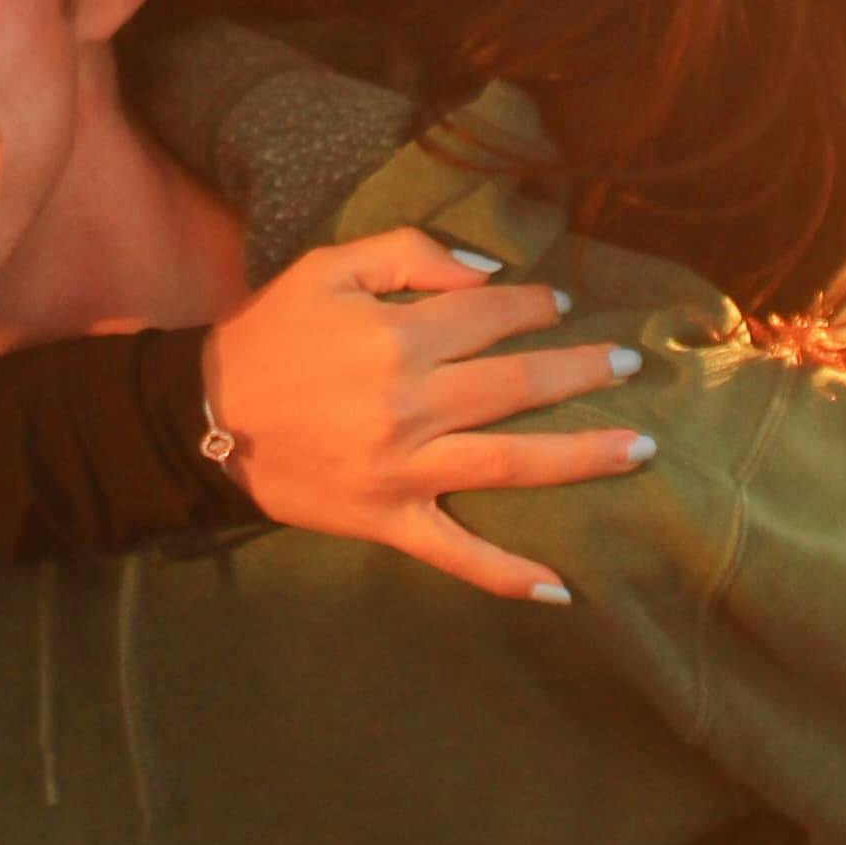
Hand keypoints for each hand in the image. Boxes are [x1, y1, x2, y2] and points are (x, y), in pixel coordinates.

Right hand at [200, 230, 651, 598]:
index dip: (535, 306)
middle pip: (521, 384)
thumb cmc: (271, 334)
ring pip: (513, 464)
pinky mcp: (389, 521)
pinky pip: (457, 555)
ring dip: (584, 456)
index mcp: (400, 340)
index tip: (559, 304)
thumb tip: (490, 274)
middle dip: (584, 370)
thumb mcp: (330, 267)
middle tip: (631, 364)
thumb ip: (411, 254)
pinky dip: (507, 575)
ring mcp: (405, 471)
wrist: (204, 413)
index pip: (493, 317)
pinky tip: (561, 590)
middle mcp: (413, 406)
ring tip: (641, 449)